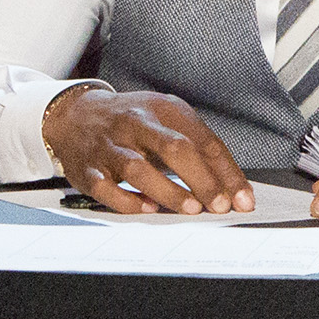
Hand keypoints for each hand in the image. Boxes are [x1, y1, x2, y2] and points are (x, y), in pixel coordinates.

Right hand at [43, 86, 252, 214]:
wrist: (75, 115)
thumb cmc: (132, 122)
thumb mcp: (167, 119)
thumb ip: (197, 148)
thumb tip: (230, 187)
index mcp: (163, 109)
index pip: (203, 140)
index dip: (226, 172)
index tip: (242, 199)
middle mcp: (136, 124)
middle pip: (174, 148)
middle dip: (201, 179)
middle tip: (219, 205)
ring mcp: (110, 147)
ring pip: (139, 169)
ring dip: (168, 191)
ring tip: (190, 209)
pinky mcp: (88, 169)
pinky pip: (106, 188)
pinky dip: (128, 202)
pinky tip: (147, 209)